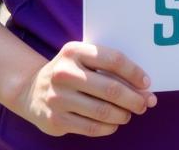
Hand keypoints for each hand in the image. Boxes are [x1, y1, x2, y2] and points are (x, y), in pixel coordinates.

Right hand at [16, 41, 155, 137]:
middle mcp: (63, 73)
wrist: (31, 89)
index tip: (147, 83)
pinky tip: (114, 124)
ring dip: (122, 114)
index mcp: (75, 51)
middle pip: (110, 88)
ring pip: (101, 110)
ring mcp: (57, 98)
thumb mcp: (84, 59)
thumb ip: (109, 68)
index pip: (114, 60)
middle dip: (133, 98)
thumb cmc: (71, 71)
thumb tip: (144, 87)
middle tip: (145, 103)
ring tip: (130, 114)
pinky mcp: (54, 120)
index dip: (134, 73)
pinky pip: (89, 127)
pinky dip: (107, 127)